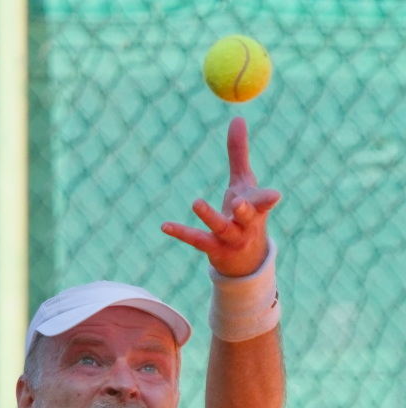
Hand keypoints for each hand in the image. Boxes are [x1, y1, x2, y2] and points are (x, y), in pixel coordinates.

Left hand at [160, 117, 280, 277]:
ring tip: (196, 203)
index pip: (264, 202)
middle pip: (247, 217)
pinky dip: (181, 232)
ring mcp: (230, 240)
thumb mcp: (243, 184)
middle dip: (245, 210)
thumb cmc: (245, 214)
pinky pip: (197, 240)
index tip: (274, 195)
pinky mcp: (213, 250)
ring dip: (209, 216)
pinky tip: (165, 226)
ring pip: (221, 228)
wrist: (244, 259)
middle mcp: (246, 225)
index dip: (268, 199)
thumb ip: (238, 153)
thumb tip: (237, 117)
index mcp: (257, 208)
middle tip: (238, 202)